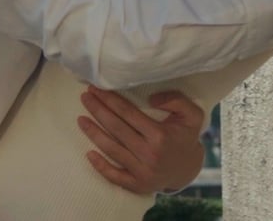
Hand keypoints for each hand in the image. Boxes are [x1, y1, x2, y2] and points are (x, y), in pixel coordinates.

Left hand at [77, 86, 204, 193]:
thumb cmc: (185, 136)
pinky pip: (115, 176)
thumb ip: (175, 99)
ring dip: (93, 133)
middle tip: (85, 97)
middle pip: (116, 128)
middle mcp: (149, 154)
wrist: (189, 168)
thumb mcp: (191, 114)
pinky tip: (88, 153)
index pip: (127, 113)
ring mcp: (142, 172)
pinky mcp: (138, 185)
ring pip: (112, 149)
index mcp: (160, 135)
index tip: (96, 88)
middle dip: (98, 110)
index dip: (110, 99)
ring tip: (80, 119)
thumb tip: (151, 99)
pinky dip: (100, 166)